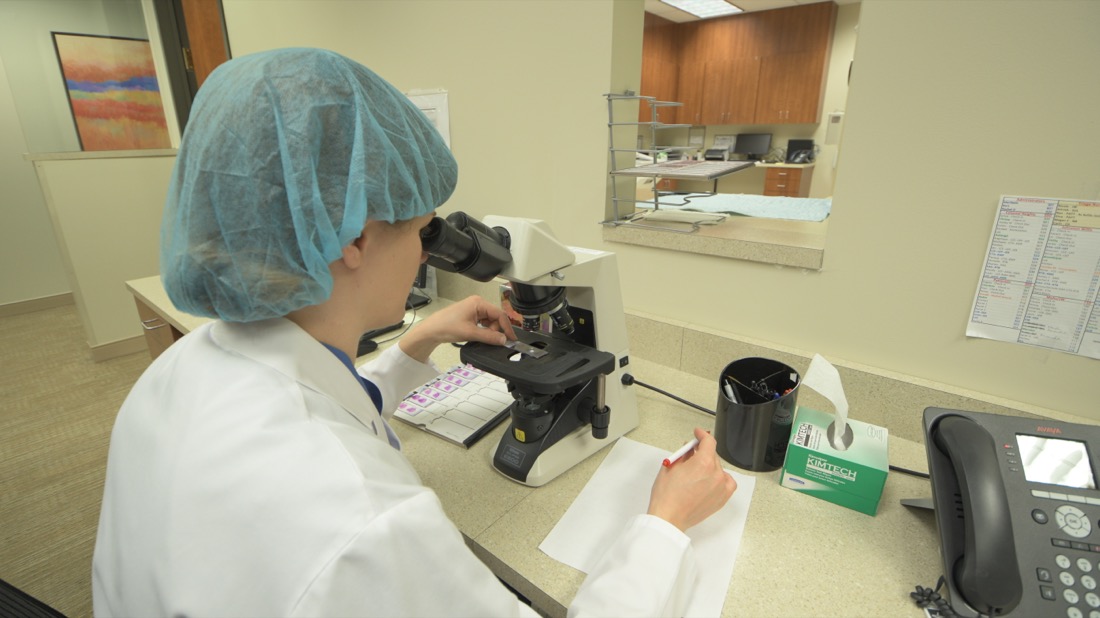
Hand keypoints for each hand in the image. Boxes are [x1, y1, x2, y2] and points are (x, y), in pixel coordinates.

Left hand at [398, 295, 516, 362]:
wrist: (431, 330)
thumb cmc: (445, 326)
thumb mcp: (470, 333)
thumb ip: (489, 336)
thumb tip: (503, 340)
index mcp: (478, 303)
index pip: (499, 314)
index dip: (507, 327)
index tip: (511, 338)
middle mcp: (477, 304)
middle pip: (495, 318)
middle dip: (496, 330)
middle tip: (493, 341)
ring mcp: (473, 310)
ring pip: (490, 322)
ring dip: (489, 332)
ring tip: (481, 338)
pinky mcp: (470, 316)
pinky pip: (483, 324)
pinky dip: (484, 331)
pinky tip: (479, 336)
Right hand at [647, 427, 735, 531]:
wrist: (669, 517)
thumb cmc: (667, 495)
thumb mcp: (671, 466)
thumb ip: (684, 454)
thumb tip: (690, 449)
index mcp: (703, 463)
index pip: (709, 441)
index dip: (702, 435)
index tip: (698, 434)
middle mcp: (716, 474)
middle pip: (713, 455)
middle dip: (702, 452)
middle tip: (691, 454)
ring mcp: (721, 487)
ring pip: (718, 468)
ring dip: (709, 466)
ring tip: (696, 471)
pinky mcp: (722, 498)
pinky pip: (727, 482)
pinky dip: (720, 478)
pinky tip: (710, 479)